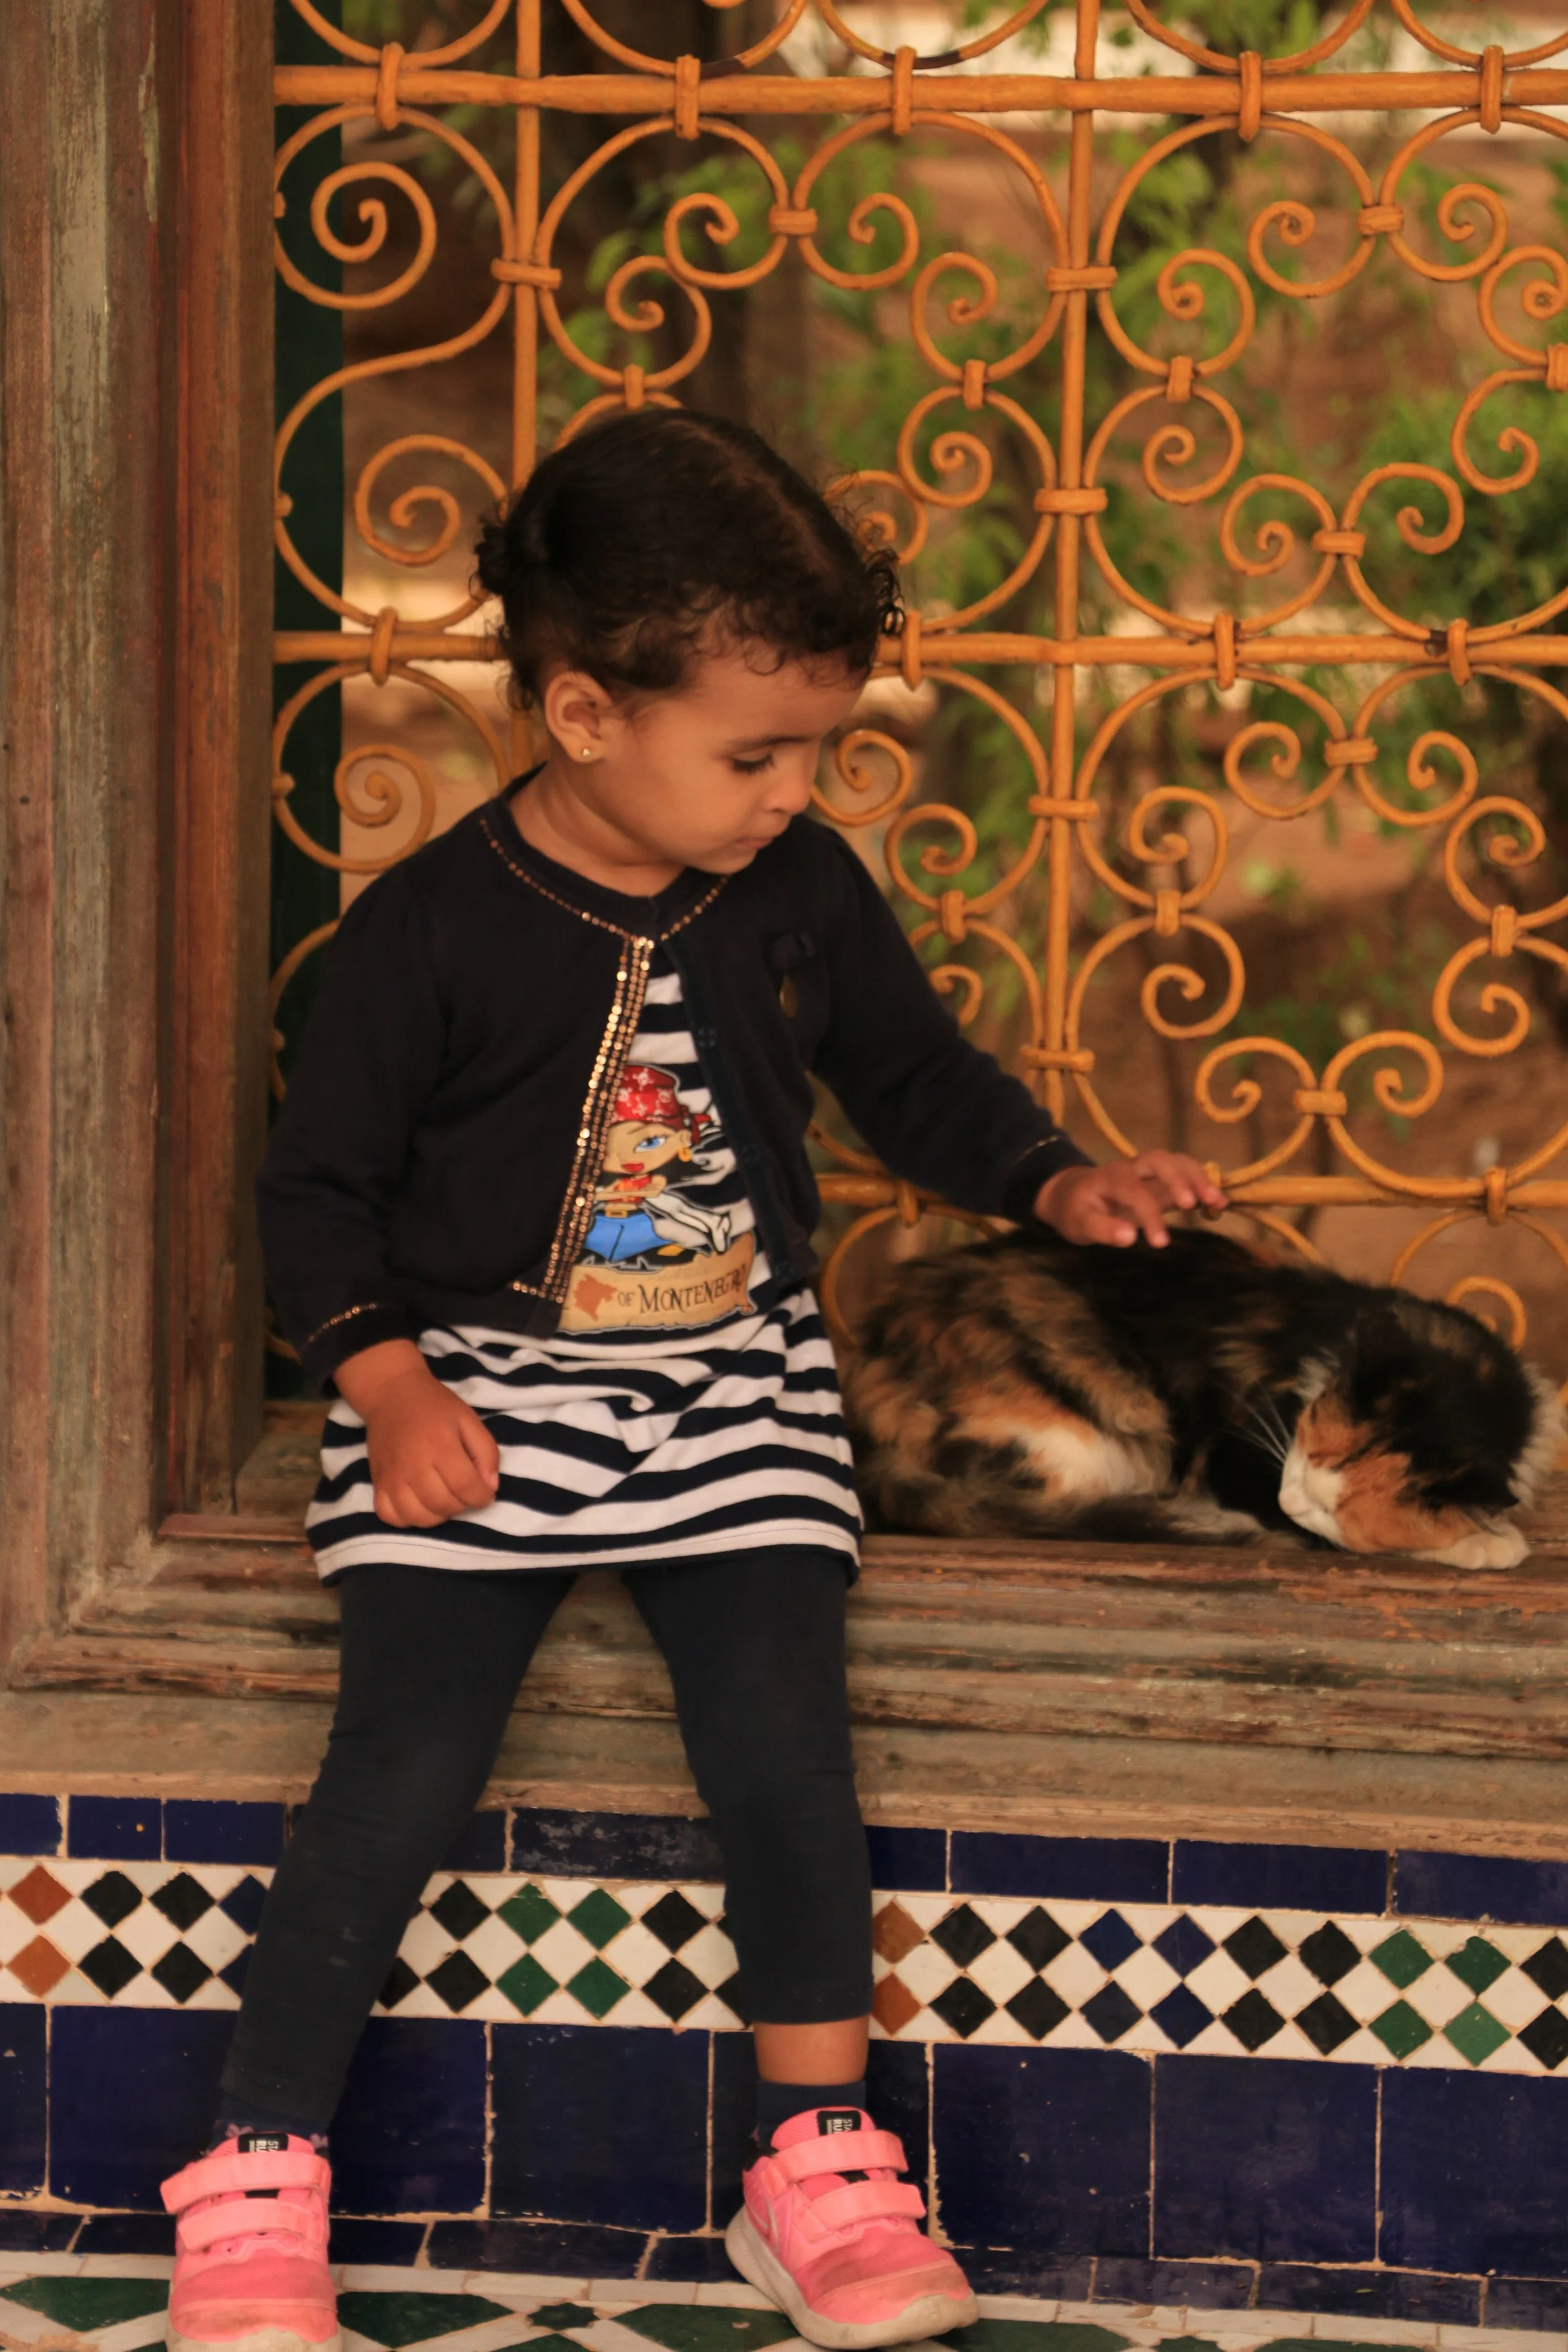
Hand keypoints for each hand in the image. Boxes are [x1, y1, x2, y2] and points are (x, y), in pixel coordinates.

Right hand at [334, 1339, 500, 1527]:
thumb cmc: (435, 1405)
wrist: (391, 1394)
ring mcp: (392, 1477)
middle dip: (462, 1505)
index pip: (466, 1487)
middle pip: (443, 1505)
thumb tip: (490, 1487)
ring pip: (418, 1517)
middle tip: (464, 1491)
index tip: (485, 1493)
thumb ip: (486, 1453)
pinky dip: (408, 1519)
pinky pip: (391, 1516)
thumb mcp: (469, 1419)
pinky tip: (419, 1505)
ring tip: (444, 1498)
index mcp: (440, 1444)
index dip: (482, 1497)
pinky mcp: (377, 1483)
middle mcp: (413, 1464)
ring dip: (438, 1515)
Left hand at [1033, 1152, 1227, 1248]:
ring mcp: (1149, 1169)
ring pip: (1177, 1161)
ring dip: (1198, 1178)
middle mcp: (1132, 1166)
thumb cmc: (1077, 1211)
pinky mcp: (1162, 1178)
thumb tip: (1130, 1237)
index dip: (1149, 1215)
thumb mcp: (1079, 1224)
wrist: (1074, 1193)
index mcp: (1109, 1177)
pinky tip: (1219, 1204)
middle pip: (1159, 1160)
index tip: (1160, 1243)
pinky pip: (1185, 1171)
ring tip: (1217, 1202)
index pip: (1133, 1190)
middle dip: (1178, 1179)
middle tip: (1193, 1203)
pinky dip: (1203, 1182)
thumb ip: (1102, 1229)